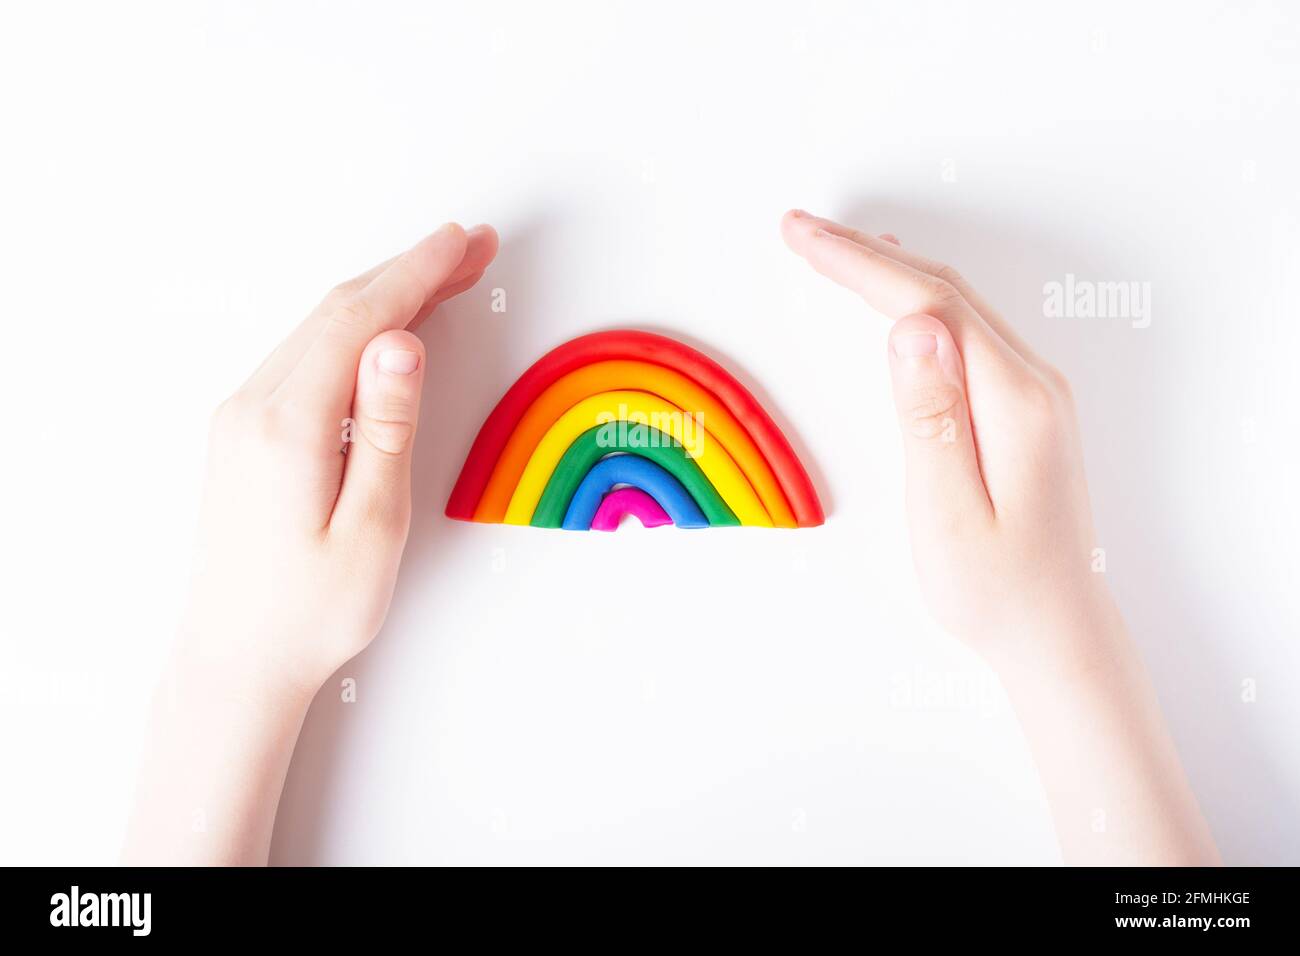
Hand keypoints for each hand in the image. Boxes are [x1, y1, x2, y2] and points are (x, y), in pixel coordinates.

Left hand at [192, 222, 497, 693]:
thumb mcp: (372, 525)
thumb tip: (401, 343)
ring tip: (441, 277)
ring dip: (382, 296)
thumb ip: (388, 427)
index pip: (361, 320)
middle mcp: (254, 407)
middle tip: (470, 248)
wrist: (237, 660)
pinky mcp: (245, 433)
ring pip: (320, 329)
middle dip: (408, 271)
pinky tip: (385, 332)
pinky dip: (352, 330)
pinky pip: (305, 356)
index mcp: (288, 426)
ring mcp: (242, 417)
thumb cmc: (310, 610)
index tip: (464, 241)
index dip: (418, 272)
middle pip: (339, 312)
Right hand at [781, 209, 1106, 674]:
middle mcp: (1033, 384)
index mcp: (1015, 402)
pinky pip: (967, 332)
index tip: (804, 237)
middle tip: (801, 228)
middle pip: (945, 290)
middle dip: (867, 255)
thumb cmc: (997, 589)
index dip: (860, 266)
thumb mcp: (950, 513)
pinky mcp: (1023, 408)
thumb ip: (931, 418)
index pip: (929, 305)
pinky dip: (921, 300)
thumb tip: (912, 328)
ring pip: (957, 305)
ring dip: (892, 271)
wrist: (1057, 631)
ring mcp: (1033, 393)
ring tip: (834, 247)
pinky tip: (900, 296)